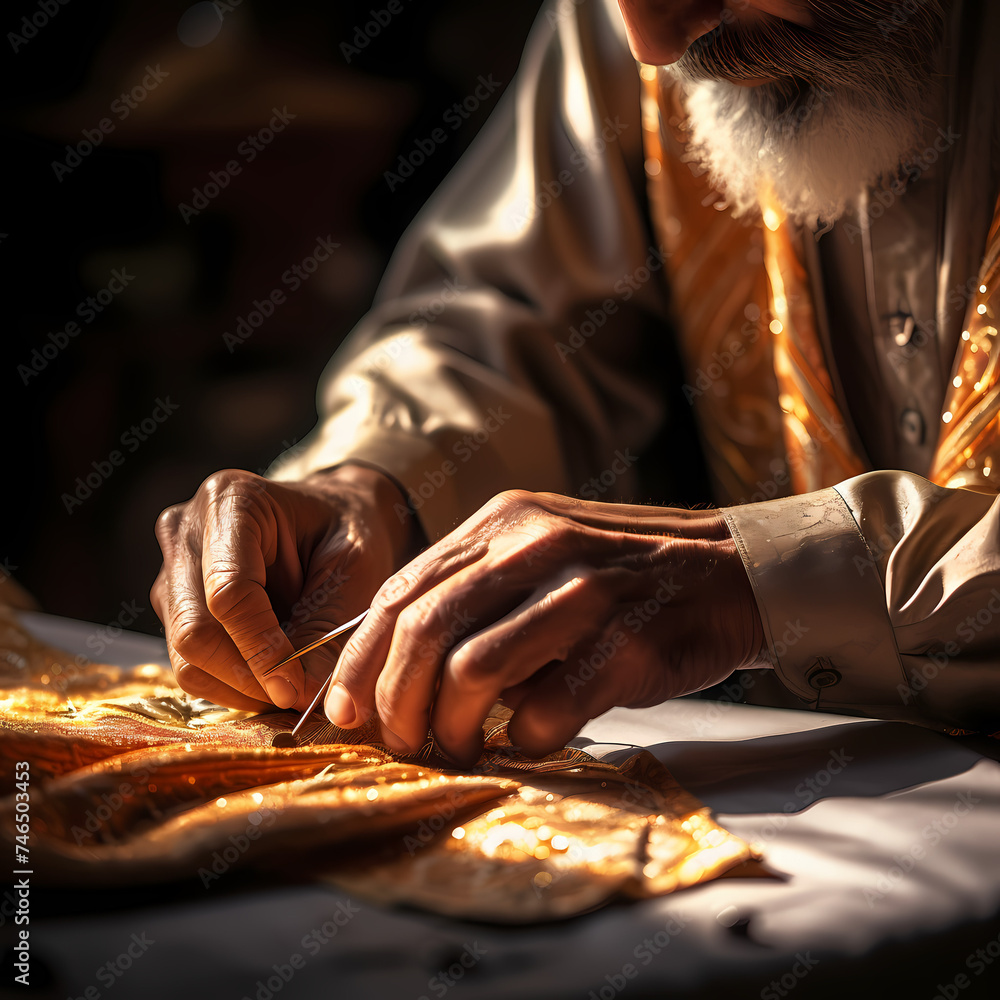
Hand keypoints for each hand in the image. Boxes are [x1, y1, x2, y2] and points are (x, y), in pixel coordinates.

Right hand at [151, 465, 417, 711]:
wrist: (335, 515)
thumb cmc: (350, 530)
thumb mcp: (357, 569)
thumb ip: (329, 628)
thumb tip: (300, 695)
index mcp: (231, 500)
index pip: (228, 593)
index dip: (261, 650)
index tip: (297, 688)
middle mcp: (186, 530)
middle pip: (194, 630)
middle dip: (249, 676)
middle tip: (298, 697)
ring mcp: (171, 568)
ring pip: (185, 655)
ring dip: (240, 687)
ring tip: (292, 685)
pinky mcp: (173, 603)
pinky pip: (189, 663)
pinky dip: (231, 683)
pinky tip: (272, 675)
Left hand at [326, 490, 765, 762]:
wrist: (733, 571)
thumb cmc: (625, 574)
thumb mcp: (542, 550)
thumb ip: (475, 587)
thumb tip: (394, 666)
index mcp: (505, 521)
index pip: (401, 590)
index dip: (359, 658)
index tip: (345, 710)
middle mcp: (537, 544)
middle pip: (423, 631)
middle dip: (394, 702)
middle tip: (399, 743)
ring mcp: (584, 592)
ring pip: (471, 670)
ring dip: (451, 728)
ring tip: (460, 750)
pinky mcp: (625, 645)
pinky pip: (544, 710)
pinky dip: (520, 740)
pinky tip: (525, 742)